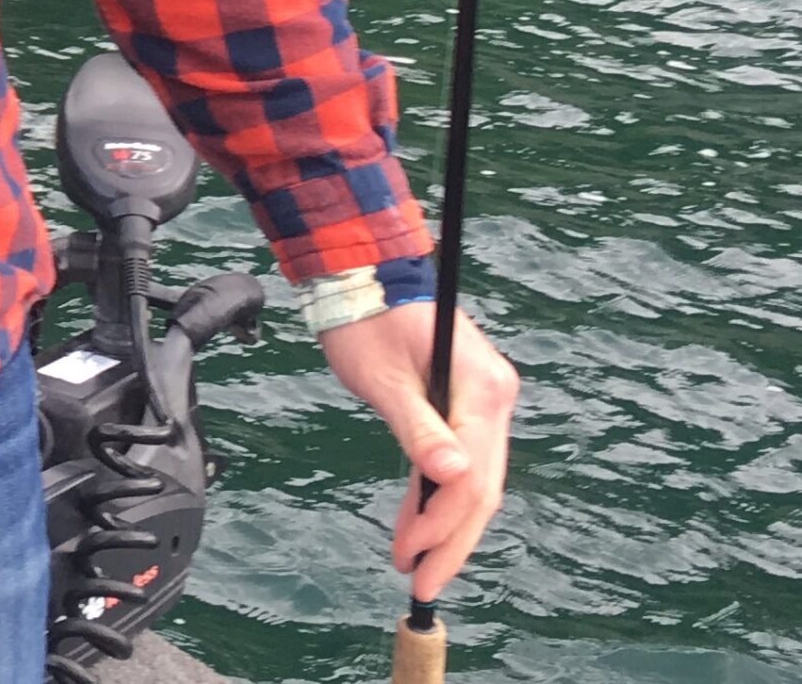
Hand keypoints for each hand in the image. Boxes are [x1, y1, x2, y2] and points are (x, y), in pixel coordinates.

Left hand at [320, 299, 519, 603]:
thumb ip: (418, 428)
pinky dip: (442, 495)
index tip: (413, 558)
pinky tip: (420, 524)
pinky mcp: (470, 401)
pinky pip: (464, 460)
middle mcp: (495, 394)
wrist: (360, 272)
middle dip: (452, 540)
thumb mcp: (382, 377)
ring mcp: (486, 398)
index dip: (444, 525)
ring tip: (414, 563)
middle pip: (483, 486)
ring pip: (477, 480)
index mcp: (481, 385)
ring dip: (447, 524)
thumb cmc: (364, 318)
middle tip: (420, 582)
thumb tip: (452, 480)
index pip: (472, 475)